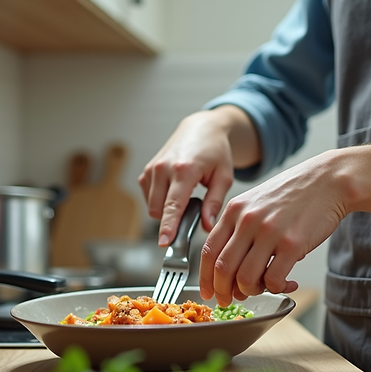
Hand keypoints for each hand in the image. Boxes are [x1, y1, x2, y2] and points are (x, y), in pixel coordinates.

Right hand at [139, 106, 258, 245]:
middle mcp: (163, 168)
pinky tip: (175, 192)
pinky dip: (160, 202)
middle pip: (158, 210)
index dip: (168, 226)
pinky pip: (149, 198)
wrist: (200, 128)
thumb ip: (214, 203)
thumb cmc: (215, 151)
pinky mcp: (146, 171)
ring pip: (152, 206)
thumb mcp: (224, 177)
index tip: (164, 243)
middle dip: (171, 221)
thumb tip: (206, 226)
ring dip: (166, 211)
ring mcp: (152, 169)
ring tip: (186, 198)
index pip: (173, 205)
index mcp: (184, 170)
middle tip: (191, 214)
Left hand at [200, 150, 346, 305]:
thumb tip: (230, 266)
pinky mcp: (292, 244)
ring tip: (263, 287)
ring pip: (246, 279)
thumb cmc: (294, 193)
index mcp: (234, 210)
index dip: (205, 278)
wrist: (330, 179)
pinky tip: (286, 283)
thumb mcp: (256, 201)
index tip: (208, 292)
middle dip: (224, 292)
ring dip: (251, 291)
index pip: (208, 251)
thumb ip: (238, 226)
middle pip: (223, 269)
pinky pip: (273, 280)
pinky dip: (276, 288)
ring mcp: (269, 232)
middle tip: (231, 300)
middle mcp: (247, 220)